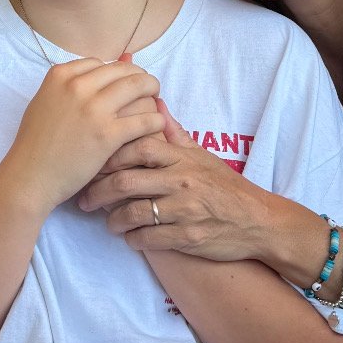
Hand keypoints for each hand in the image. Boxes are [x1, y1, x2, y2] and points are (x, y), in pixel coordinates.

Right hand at [6, 58, 164, 216]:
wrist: (30, 176)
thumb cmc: (36, 143)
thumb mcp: (46, 102)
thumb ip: (71, 85)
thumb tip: (101, 72)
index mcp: (60, 75)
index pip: (101, 63)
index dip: (117, 72)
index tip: (124, 82)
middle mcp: (77, 86)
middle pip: (123, 71)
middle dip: (140, 76)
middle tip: (149, 87)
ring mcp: (93, 109)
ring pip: (138, 87)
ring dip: (152, 91)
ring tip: (156, 100)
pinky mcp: (108, 134)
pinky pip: (144, 119)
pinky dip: (155, 119)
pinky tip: (158, 124)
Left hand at [77, 100, 269, 260]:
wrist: (258, 220)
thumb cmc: (224, 185)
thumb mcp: (202, 154)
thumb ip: (174, 132)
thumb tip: (155, 103)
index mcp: (182, 157)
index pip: (138, 147)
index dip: (110, 155)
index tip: (92, 163)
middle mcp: (182, 180)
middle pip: (128, 181)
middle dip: (99, 191)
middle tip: (84, 199)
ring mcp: (186, 210)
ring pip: (135, 213)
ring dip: (113, 220)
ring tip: (107, 222)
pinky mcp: (189, 237)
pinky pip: (151, 239)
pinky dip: (134, 239)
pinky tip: (130, 238)